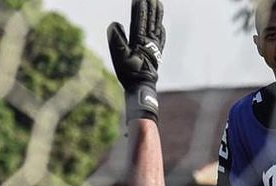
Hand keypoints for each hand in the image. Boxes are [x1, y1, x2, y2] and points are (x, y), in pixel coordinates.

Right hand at [107, 0, 164, 121]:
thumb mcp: (119, 57)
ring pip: (157, 26)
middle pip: (151, 20)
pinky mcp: (157, 54)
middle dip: (150, 7)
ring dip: (157, 15)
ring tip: (158, 3)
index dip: (140, 8)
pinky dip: (161, 30)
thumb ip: (116, 40)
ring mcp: (155, 47)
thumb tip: (114, 24)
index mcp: (140, 40)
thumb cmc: (129, 73)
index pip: (140, 20)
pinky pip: (161, 38)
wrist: (142, 87)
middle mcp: (149, 42)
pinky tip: (161, 27)